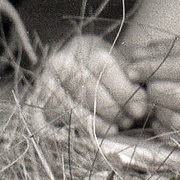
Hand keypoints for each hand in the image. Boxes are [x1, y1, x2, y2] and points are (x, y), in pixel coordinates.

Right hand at [30, 34, 149, 135]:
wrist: (79, 70)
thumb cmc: (108, 69)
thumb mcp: (122, 66)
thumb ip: (133, 83)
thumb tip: (140, 109)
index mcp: (84, 47)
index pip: (104, 69)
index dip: (124, 92)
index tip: (140, 110)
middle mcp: (60, 63)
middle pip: (88, 90)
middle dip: (113, 110)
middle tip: (129, 120)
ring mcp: (46, 83)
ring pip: (71, 107)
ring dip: (98, 122)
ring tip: (118, 127)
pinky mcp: (39, 104)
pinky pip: (56, 120)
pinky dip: (80, 129)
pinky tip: (100, 132)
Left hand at [126, 34, 179, 148]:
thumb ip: (163, 49)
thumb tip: (132, 54)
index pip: (179, 66)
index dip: (150, 69)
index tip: (130, 71)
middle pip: (171, 94)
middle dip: (152, 91)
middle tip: (148, 88)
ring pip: (172, 119)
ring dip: (157, 111)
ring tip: (158, 103)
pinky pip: (177, 138)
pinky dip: (163, 129)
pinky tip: (164, 118)